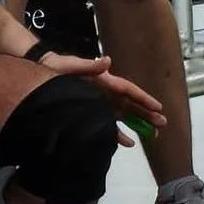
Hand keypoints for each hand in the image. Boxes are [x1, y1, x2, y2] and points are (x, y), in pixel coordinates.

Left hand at [39, 52, 166, 146]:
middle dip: (146, 113)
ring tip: (152, 135)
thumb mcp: (72, 65)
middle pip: (129, 104)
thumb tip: (108, 61)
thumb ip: (90, 66)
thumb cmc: (56, 67)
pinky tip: (129, 143)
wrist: (40, 73)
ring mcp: (99, 103)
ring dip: (137, 124)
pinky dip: (118, 133)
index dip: (143, 98)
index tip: (158, 107)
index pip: (127, 90)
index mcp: (103, 80)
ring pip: (122, 116)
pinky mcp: (90, 111)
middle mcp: (104, 92)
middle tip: (162, 124)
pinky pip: (108, 124)